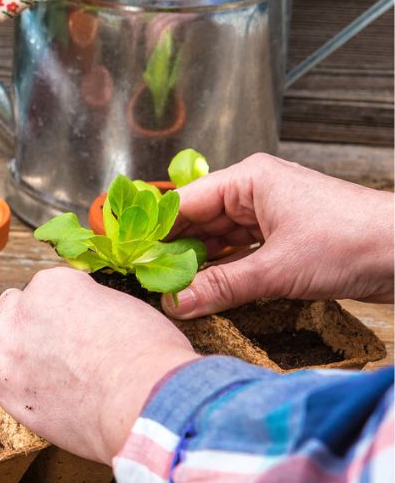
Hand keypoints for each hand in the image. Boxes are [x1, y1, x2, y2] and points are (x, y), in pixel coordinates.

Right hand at [0, 267, 197, 463]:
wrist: (141, 401)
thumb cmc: (113, 421)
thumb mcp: (51, 419)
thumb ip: (31, 385)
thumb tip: (44, 368)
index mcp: (3, 384)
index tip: (18, 335)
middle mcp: (4, 346)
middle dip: (16, 312)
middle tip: (54, 321)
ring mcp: (24, 312)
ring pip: (32, 291)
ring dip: (57, 302)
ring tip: (96, 329)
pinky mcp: (52, 285)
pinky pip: (63, 279)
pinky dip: (85, 292)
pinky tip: (107, 317)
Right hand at [162, 153, 394, 318]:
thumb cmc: (351, 241)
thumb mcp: (277, 269)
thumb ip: (222, 286)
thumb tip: (176, 302)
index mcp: (249, 179)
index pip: (186, 202)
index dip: (157, 230)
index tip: (132, 256)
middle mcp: (256, 192)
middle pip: (200, 222)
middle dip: (176, 251)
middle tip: (147, 280)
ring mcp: (271, 216)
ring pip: (220, 240)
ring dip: (200, 265)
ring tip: (170, 291)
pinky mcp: (285, 240)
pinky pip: (242, 254)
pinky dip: (225, 273)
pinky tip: (206, 292)